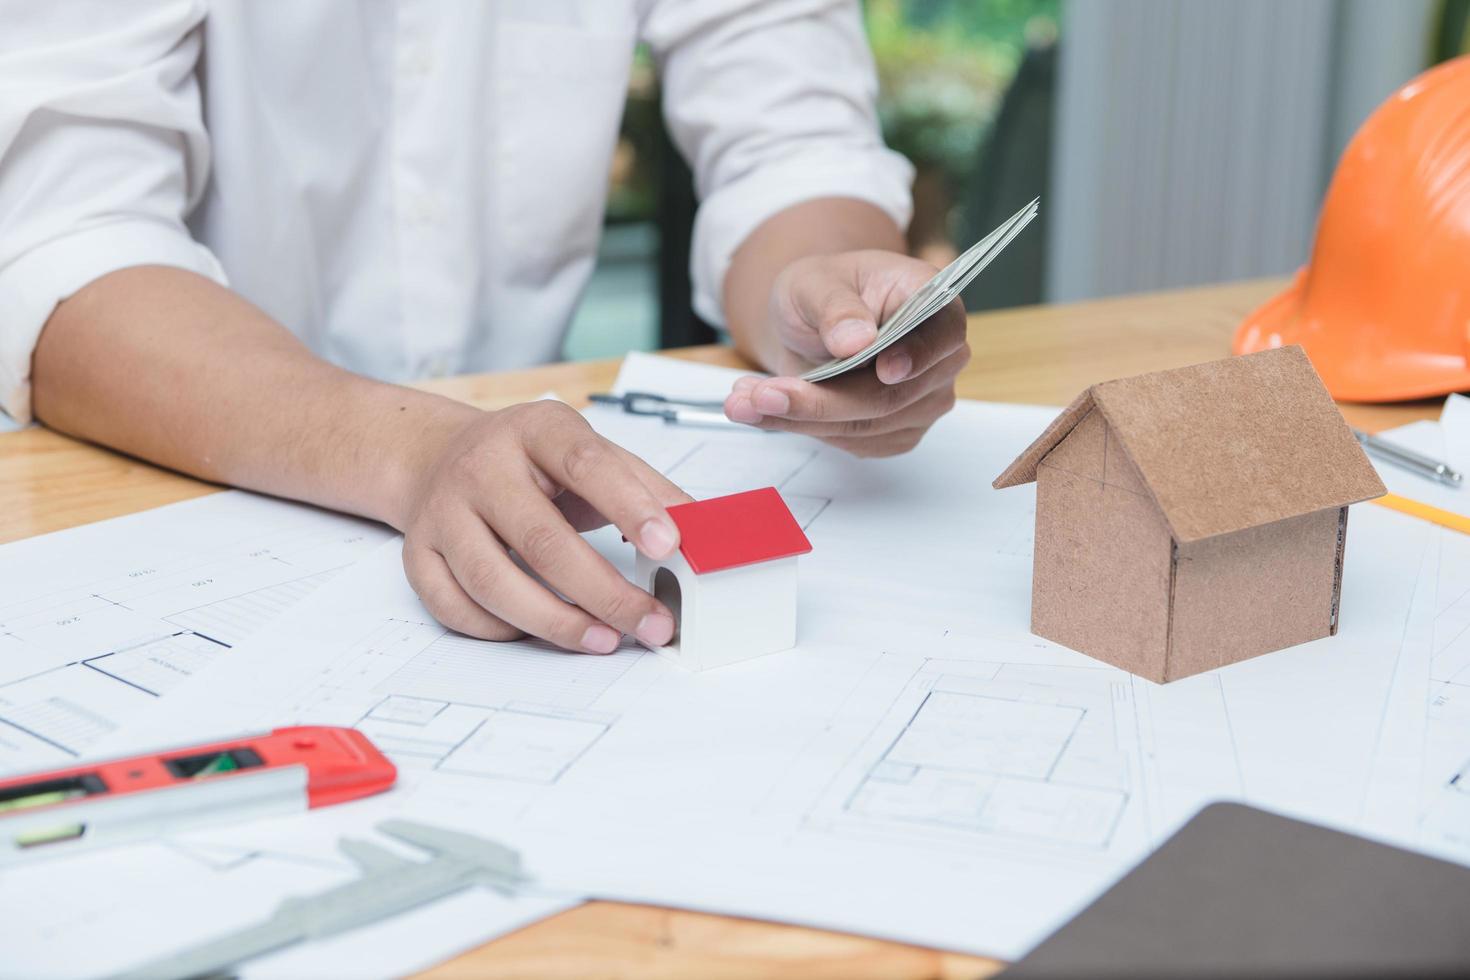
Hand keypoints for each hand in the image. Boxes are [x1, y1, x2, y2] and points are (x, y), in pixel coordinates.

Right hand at [399, 401, 692, 652]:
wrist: (441, 457)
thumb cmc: (532, 463)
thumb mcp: (591, 454)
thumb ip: (645, 488)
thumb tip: (701, 531)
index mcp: (534, 429)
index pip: (585, 464)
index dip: (630, 506)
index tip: (670, 546)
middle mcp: (480, 467)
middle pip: (541, 540)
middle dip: (604, 592)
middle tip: (651, 622)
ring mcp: (442, 512)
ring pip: (493, 582)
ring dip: (556, 622)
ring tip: (606, 639)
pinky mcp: (417, 553)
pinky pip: (454, 606)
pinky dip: (500, 630)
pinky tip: (541, 632)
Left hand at [723, 250, 969, 455]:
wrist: (810, 323)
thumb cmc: (823, 290)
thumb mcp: (815, 282)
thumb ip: (836, 307)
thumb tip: (856, 340)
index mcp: (934, 302)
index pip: (943, 334)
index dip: (918, 355)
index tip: (884, 369)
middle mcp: (939, 358)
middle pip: (892, 395)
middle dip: (822, 401)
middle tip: (761, 394)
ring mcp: (923, 400)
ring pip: (865, 426)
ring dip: (799, 418)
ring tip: (744, 399)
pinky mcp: (896, 431)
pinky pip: (852, 442)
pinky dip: (802, 429)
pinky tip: (766, 410)